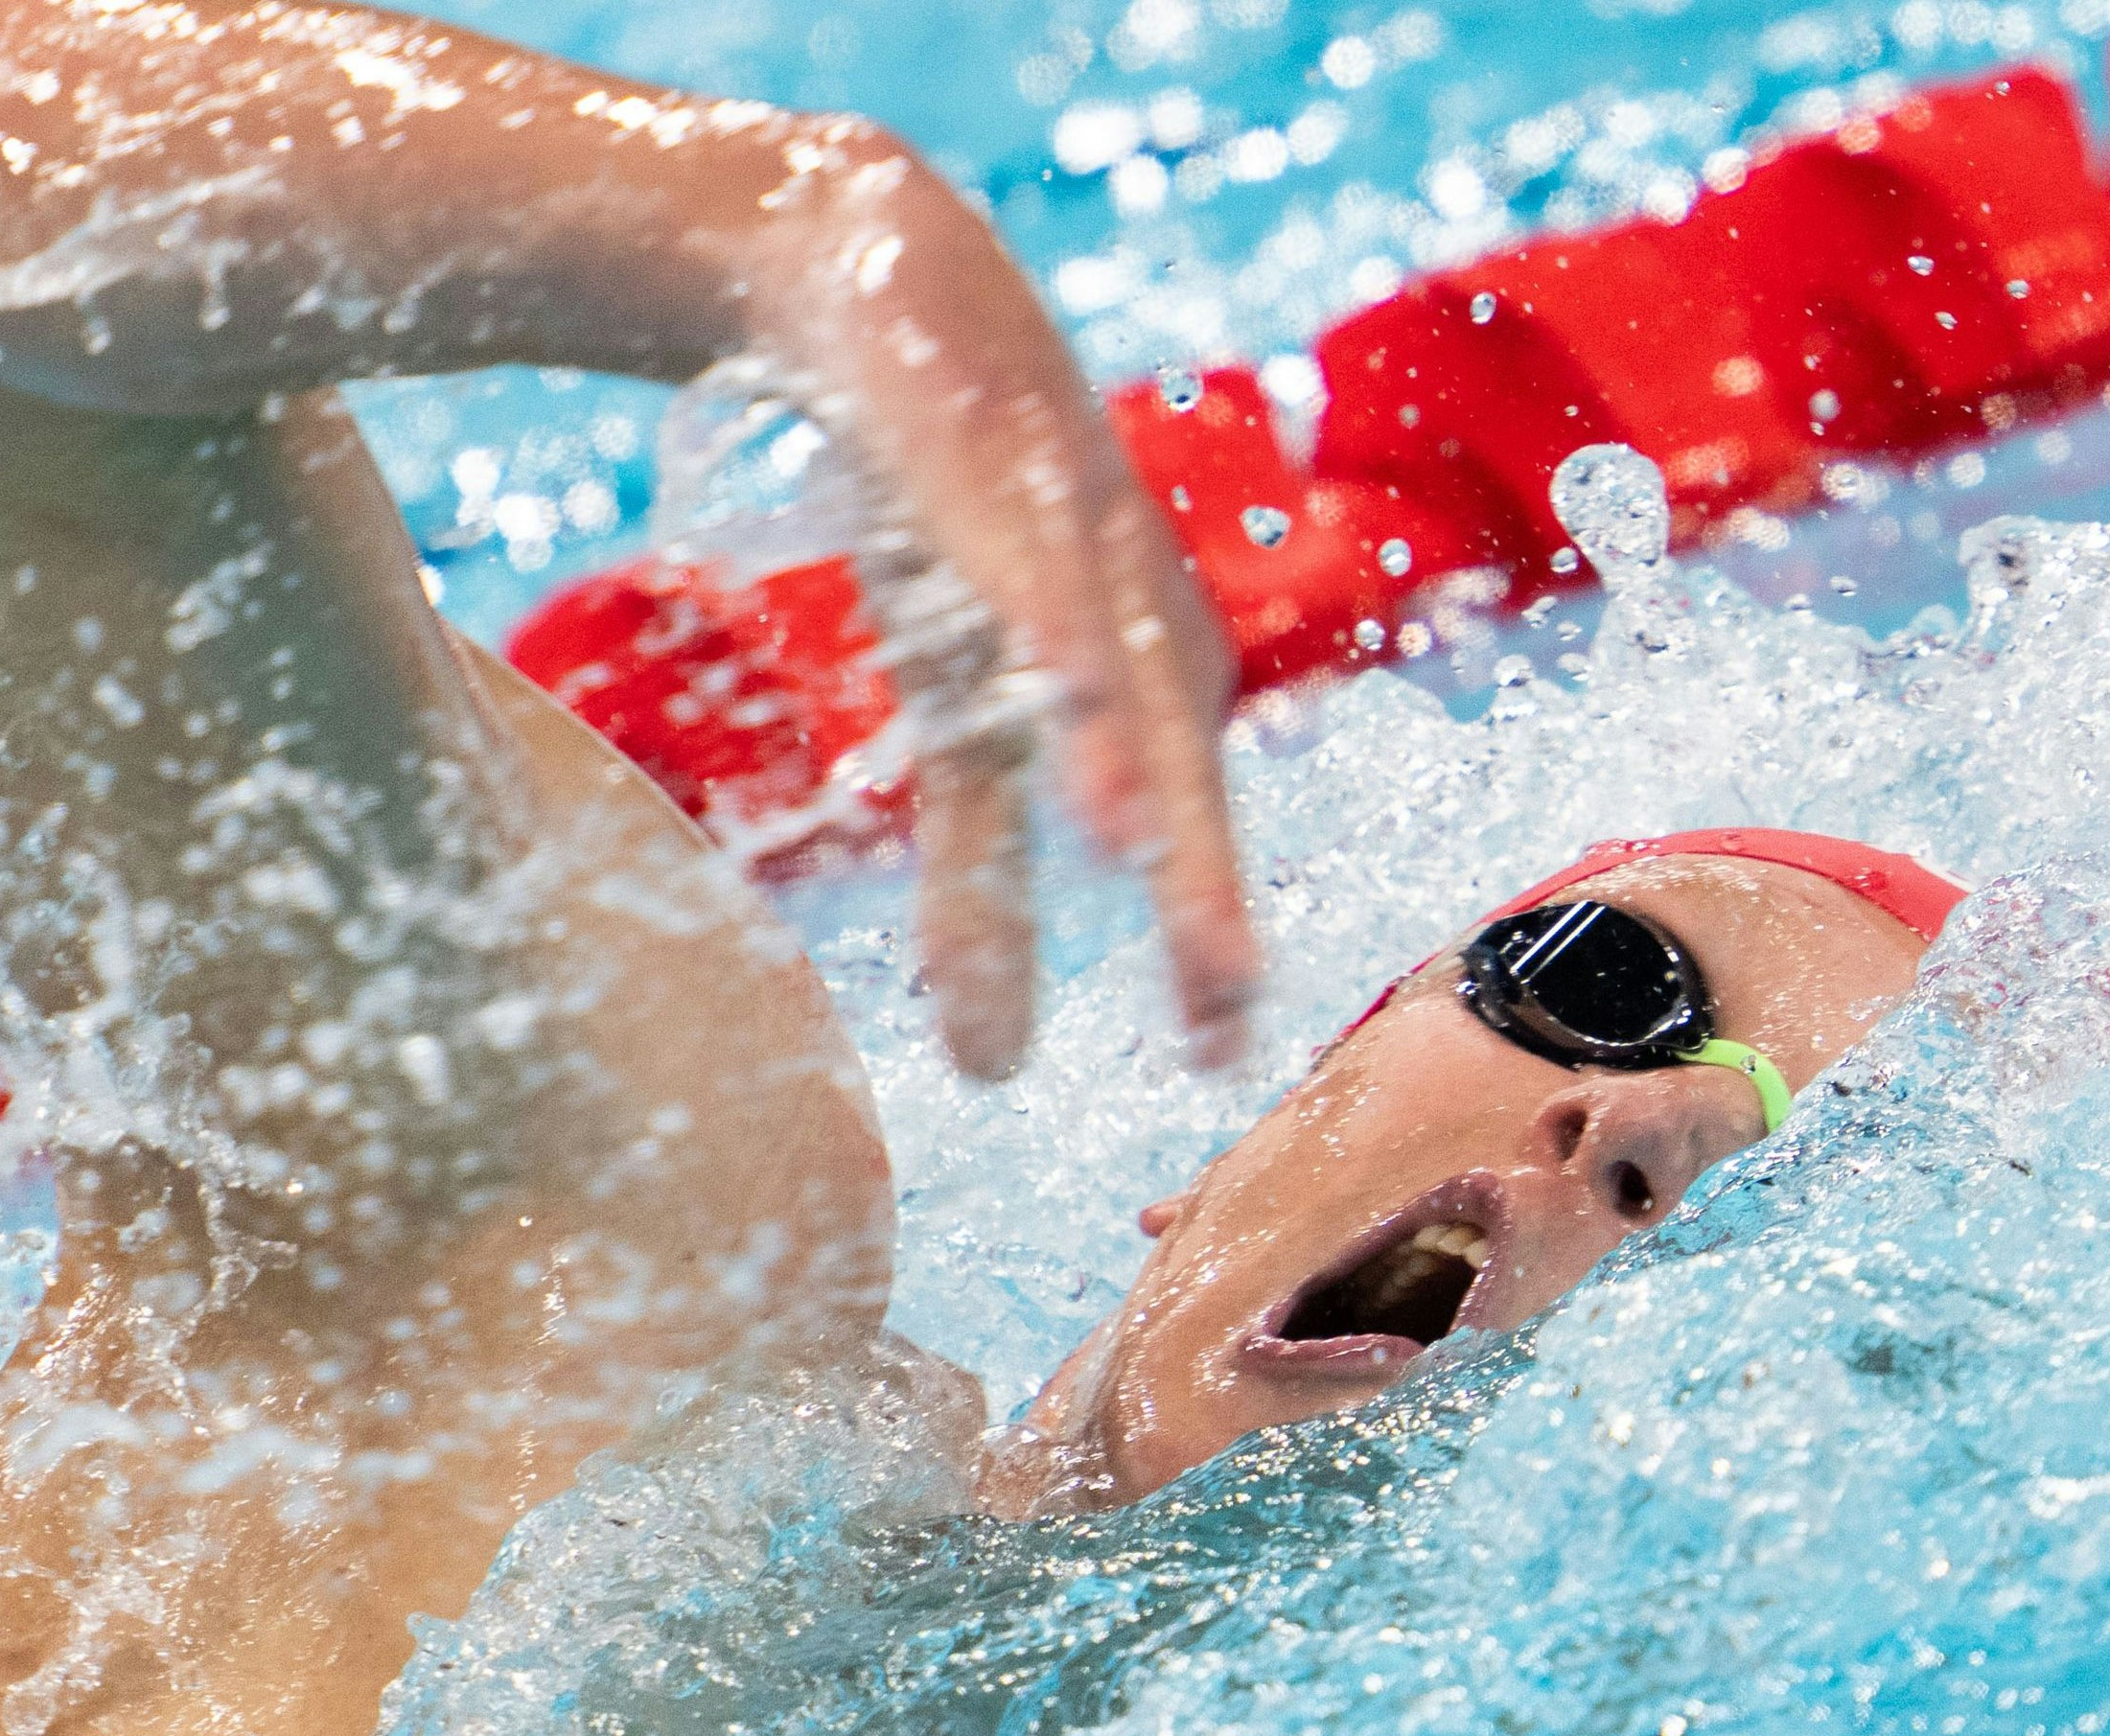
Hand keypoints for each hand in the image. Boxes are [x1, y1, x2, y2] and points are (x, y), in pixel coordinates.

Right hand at [745, 145, 1261, 1078]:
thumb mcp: (960, 721)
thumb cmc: (952, 527)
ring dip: (1125, 755)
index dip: (1207, 944)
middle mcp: (1141, 610)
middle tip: (1222, 1005)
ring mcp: (1074, 530)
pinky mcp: (994, 457)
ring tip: (1138, 859)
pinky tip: (1056, 675)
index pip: (1198, 838)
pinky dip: (1042, 613)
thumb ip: (982, 890)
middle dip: (1202, 886)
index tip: (1218, 1065)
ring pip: (1111, 659)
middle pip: (1180, 766)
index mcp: (1155, 681)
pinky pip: (1020, 547)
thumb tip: (992, 1071)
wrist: (887, 290)